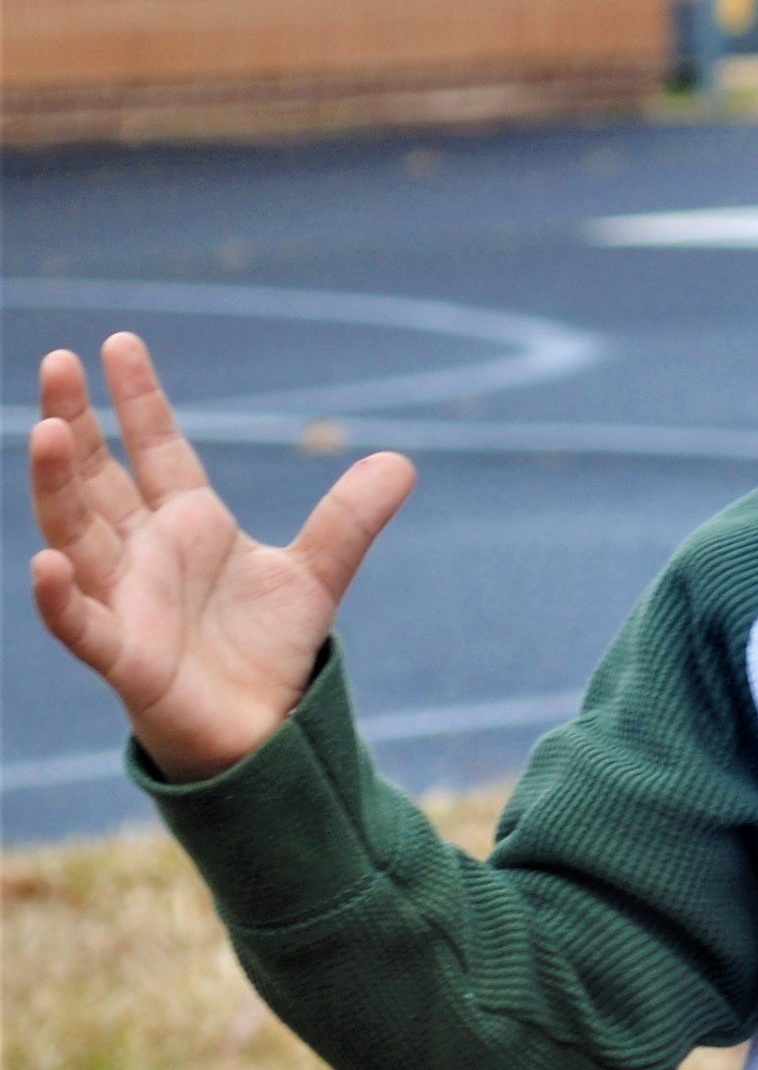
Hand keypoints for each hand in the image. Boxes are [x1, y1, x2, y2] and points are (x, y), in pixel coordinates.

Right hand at [27, 333, 414, 781]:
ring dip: (58, 486)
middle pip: (98, 478)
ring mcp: (127, 601)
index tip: (119, 342)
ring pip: (76, 534)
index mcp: (188, 523)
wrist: (264, 728)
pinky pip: (79, 624)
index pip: (156, 447)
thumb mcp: (319, 572)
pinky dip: (57, 596)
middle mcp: (145, 553)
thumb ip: (350, 517)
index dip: (137, 398)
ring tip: (50, 431)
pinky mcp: (125, 657)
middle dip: (76, 421)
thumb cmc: (269, 648)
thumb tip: (402, 460)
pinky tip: (42, 561)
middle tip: (57, 361)